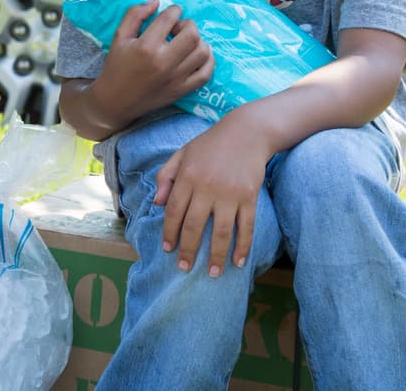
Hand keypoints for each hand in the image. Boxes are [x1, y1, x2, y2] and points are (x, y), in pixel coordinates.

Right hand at [92, 0, 214, 121]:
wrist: (115, 101)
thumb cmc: (116, 66)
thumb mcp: (119, 36)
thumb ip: (135, 14)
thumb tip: (156, 1)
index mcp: (146, 46)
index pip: (170, 19)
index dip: (174, 10)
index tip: (172, 12)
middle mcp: (164, 62)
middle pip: (192, 34)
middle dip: (188, 24)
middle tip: (178, 28)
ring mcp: (176, 78)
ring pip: (202, 52)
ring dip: (199, 41)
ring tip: (187, 41)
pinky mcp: (182, 90)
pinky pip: (205, 73)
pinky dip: (208, 61)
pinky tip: (199, 54)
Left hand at [154, 108, 272, 275]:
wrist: (247, 132)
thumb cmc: (210, 144)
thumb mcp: (182, 154)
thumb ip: (166, 177)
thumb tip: (156, 204)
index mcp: (188, 177)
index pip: (174, 211)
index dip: (169, 233)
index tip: (167, 249)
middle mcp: (207, 187)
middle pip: (194, 226)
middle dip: (188, 250)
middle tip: (184, 268)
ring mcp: (230, 194)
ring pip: (221, 232)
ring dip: (216, 256)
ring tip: (213, 273)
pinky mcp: (249, 197)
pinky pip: (246, 227)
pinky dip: (243, 246)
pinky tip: (239, 261)